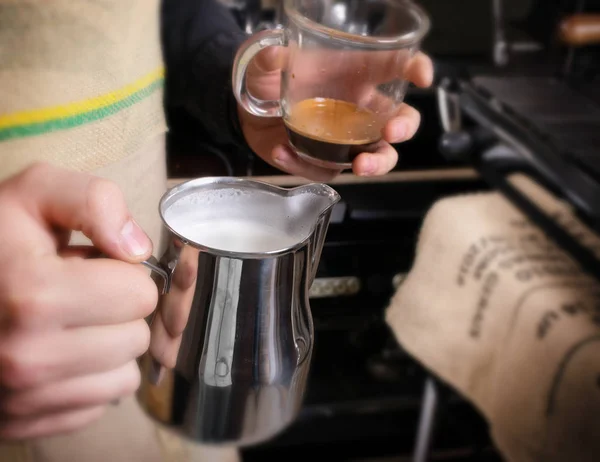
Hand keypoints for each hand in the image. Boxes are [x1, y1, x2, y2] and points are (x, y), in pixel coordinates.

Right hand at [0, 163, 156, 439]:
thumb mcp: (34, 194)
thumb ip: (94, 202)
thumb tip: (136, 248)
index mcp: (35, 295)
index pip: (141, 294)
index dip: (125, 274)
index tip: (93, 268)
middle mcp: (26, 357)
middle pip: (136, 338)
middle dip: (119, 312)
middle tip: (80, 296)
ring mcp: (22, 397)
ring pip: (124, 377)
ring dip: (109, 348)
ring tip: (68, 324)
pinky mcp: (22, 422)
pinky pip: (97, 405)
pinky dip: (88, 381)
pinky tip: (59, 354)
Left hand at [238, 48, 433, 180]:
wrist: (247, 110)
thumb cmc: (270, 79)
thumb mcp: (266, 61)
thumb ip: (268, 57)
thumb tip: (272, 54)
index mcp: (355, 75)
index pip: (395, 67)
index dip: (416, 68)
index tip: (422, 75)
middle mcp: (357, 109)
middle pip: (399, 121)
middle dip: (403, 128)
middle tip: (391, 132)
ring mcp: (343, 139)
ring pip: (376, 156)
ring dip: (375, 163)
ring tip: (359, 165)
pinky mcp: (323, 161)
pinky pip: (325, 171)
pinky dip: (304, 165)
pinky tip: (282, 150)